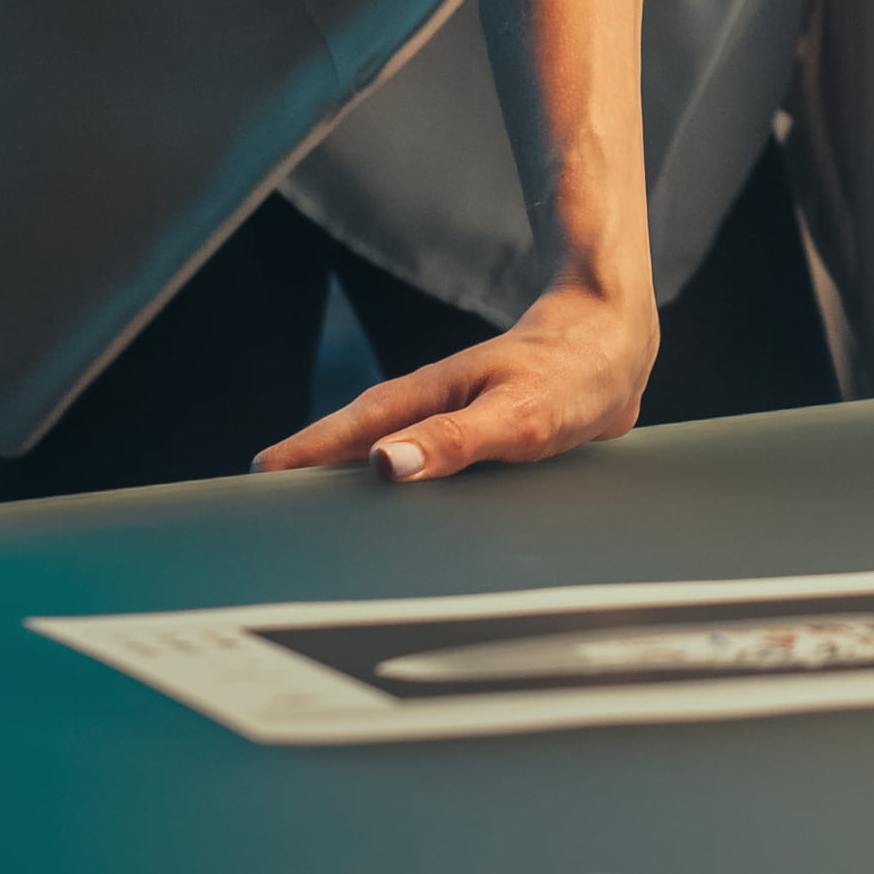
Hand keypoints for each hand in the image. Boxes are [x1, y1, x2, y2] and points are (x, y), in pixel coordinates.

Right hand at [254, 276, 661, 481]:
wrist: (617, 346)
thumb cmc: (573, 374)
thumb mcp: (516, 416)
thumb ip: (454, 442)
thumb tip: (385, 465)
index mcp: (427, 399)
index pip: (348, 431)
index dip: (302, 457)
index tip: (256, 482)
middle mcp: (430, 409)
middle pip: (353, 445)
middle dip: (308, 476)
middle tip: (266, 518)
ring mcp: (450, 421)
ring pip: (385, 456)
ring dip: (352, 485)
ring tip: (319, 527)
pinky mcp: (474, 437)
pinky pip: (420, 465)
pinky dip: (398, 488)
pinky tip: (398, 516)